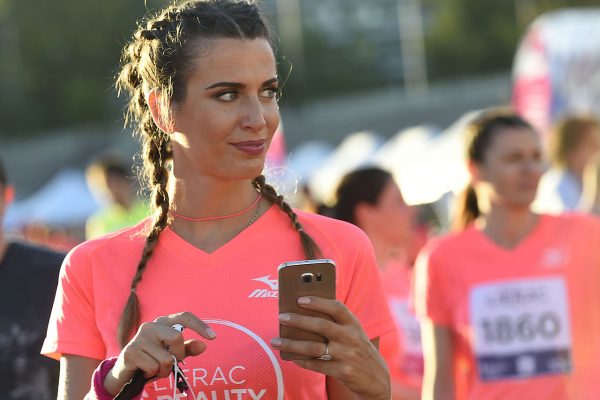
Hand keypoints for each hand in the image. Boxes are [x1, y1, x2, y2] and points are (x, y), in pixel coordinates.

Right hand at [104, 312, 215, 395]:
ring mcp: (139, 338)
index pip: (184, 316)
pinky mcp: (130, 351)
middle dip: (178, 355)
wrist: (126, 372)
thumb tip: (203, 345)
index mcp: (163, 322)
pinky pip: (153, 367)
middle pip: (177, 337)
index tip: (212, 337)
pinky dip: (153, 374)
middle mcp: (151, 326)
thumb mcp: (172, 354)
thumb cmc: (152, 359)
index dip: (200, 325)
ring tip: (155, 369)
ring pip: (166, 358)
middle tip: (171, 362)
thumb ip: (188, 349)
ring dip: (164, 370)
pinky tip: (145, 371)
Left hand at [271, 297, 390, 399]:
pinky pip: (316, 365)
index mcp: (353, 324)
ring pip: (314, 347)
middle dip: (299, 320)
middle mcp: (351, 338)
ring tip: (276, 341)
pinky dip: (301, 361)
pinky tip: (291, 357)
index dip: (318, 302)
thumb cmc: (357, 348)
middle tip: (281, 316)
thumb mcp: (353, 332)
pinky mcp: (343, 372)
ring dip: (292, 343)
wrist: (377, 378)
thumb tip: (302, 314)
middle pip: (322, 326)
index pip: (336, 308)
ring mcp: (347, 355)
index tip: (300, 299)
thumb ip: (334, 322)